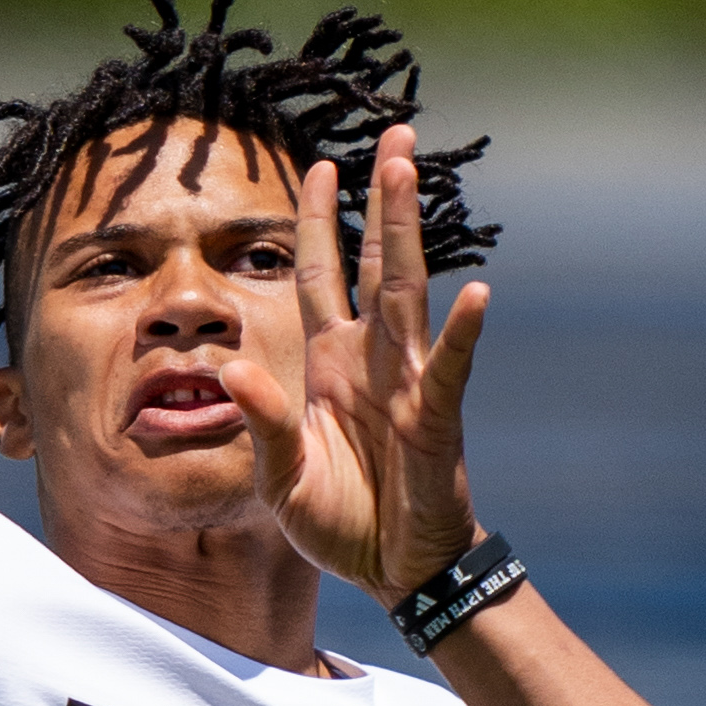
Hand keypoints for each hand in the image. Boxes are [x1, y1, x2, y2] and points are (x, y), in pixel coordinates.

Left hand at [215, 125, 486, 601]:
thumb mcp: (280, 474)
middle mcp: (372, 356)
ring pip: (408, 291)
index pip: (321, 274)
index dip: (318, 221)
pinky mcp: (436, 420)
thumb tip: (230, 367)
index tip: (316, 163)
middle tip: (394, 134)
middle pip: (377, 261)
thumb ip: (260, 420)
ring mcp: (408, 381)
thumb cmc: (340, 520)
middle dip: (381, 198)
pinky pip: (449, 369)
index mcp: (330, 361)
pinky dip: (461, 333)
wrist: (392, 571)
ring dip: (406, 232)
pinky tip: (474, 294)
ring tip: (406, 173)